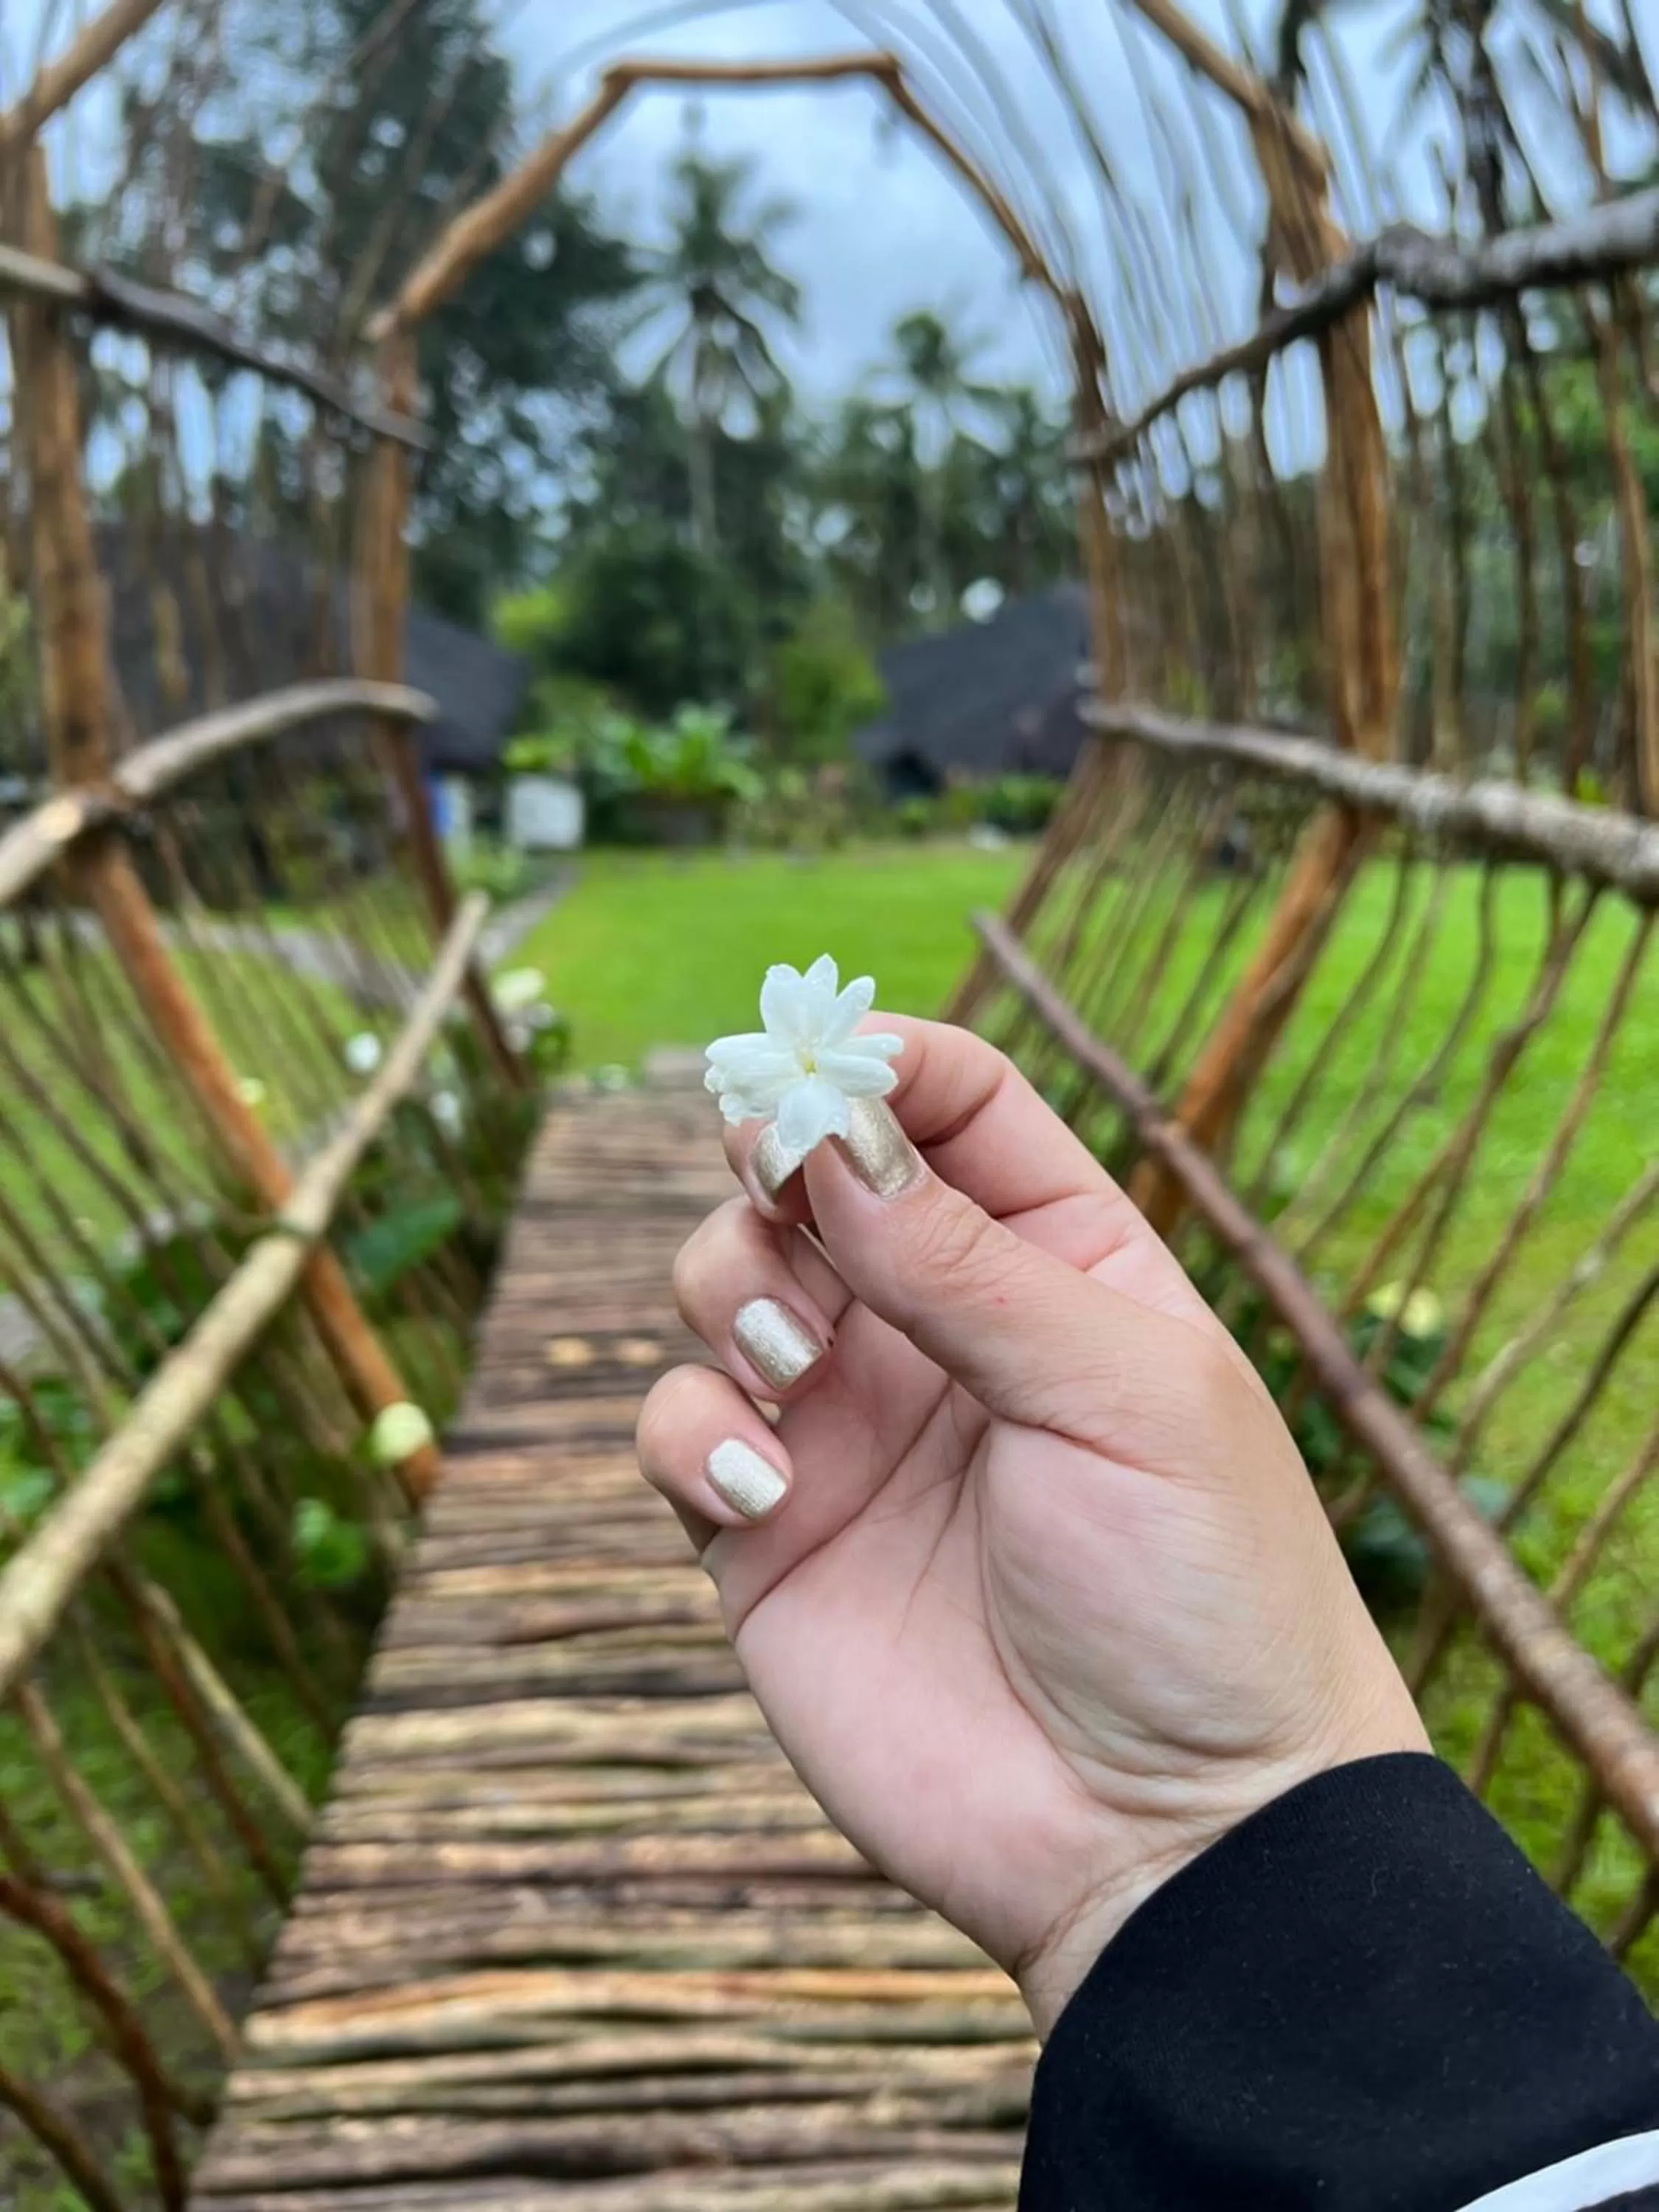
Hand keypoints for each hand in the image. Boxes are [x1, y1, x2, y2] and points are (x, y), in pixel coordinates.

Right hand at [637, 1018, 1427, 2034]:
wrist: (1169, 1838)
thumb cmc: (1199, 1596)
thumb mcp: (1120, 1393)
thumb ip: (968, 1260)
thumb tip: (826, 1126)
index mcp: (1059, 1261)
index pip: (949, 1104)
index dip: (875, 1061)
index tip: (817, 1066)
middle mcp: (941, 1328)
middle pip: (808, 1168)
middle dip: (772, 1153)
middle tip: (779, 1183)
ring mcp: (848, 1425)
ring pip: (723, 1277)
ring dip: (729, 1283)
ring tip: (797, 1362)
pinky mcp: (768, 1532)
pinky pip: (679, 1426)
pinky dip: (691, 1430)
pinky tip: (763, 1490)